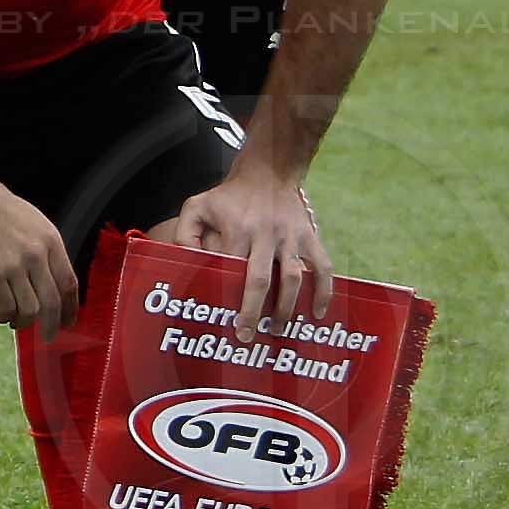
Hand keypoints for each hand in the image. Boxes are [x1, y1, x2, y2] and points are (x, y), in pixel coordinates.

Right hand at [0, 169, 81, 331]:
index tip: (68, 321)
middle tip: (48, 336)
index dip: (71, 307)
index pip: (69, 283)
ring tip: (17, 323)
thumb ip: (45, 251)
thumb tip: (51, 284)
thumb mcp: (33, 223)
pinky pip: (6, 306)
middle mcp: (36, 254)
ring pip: (30, 309)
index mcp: (50, 240)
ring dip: (24, 322)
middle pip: (52, 302)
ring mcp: (14, 265)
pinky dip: (4, 316)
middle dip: (52, 325)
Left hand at [158, 161, 331, 331]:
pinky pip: (322, 267)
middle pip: (260, 280)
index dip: (226, 293)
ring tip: (278, 330)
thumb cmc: (228, 196)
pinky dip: (323, 291)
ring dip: (286, 307)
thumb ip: (186, 234)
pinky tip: (317, 312)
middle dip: (253, 311)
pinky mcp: (310, 236)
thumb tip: (186, 263)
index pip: (230, 268)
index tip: (219, 317)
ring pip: (292, 278)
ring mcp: (290, 237)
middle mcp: (264, 234)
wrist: (268, 172)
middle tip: (246, 336)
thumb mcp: (197, 206)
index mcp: (236, 229)